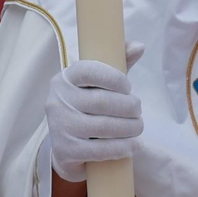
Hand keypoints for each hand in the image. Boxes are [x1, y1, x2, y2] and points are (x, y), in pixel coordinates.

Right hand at [46, 42, 145, 182]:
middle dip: (129, 107)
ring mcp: (60, 126)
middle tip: (139, 112)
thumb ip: (119, 62)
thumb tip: (139, 46)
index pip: (89, 70)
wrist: (67, 149)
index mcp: (65, 79)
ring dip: (130, 128)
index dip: (114, 78)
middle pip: (101, 101)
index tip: (128, 87)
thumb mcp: (99, 84)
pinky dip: (123, 148)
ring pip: (104, 126)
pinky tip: (134, 145)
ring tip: (138, 127)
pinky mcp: (66, 150)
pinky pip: (100, 150)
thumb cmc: (88, 108)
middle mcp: (58, 100)